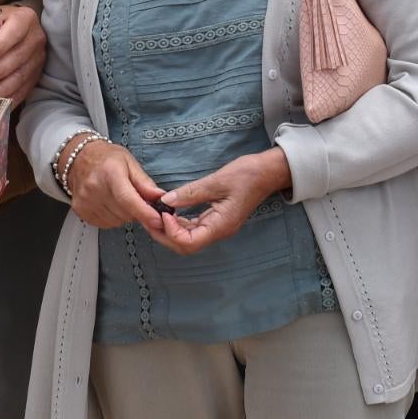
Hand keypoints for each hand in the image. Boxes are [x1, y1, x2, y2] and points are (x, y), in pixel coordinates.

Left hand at [0, 5, 44, 107]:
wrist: (21, 28)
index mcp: (23, 19)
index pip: (15, 31)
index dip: (1, 44)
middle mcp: (35, 38)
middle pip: (19, 57)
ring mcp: (38, 58)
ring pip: (23, 76)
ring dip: (4, 88)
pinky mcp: (37, 74)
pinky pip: (25, 89)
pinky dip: (11, 98)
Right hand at [65, 138, 169, 238]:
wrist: (79, 158)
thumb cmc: (106, 158)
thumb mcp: (130, 162)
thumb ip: (145, 183)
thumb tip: (161, 198)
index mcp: (110, 172)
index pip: (128, 199)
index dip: (145, 213)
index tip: (157, 220)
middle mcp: (94, 187)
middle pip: (125, 213)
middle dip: (136, 210)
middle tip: (134, 196)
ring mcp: (85, 200)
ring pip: (116, 221)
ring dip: (123, 214)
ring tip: (118, 197)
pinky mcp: (80, 210)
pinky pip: (104, 224)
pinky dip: (112, 217)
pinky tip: (109, 203)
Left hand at [156, 149, 292, 254]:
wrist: (267, 173)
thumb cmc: (247, 175)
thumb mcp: (217, 180)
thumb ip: (190, 193)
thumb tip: (166, 201)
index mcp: (221, 225)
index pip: (189, 242)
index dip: (171, 233)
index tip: (162, 214)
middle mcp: (219, 231)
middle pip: (186, 245)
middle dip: (165, 235)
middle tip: (150, 218)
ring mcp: (218, 227)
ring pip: (189, 239)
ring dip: (170, 230)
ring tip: (156, 215)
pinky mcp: (216, 221)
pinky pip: (194, 228)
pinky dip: (179, 223)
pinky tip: (170, 212)